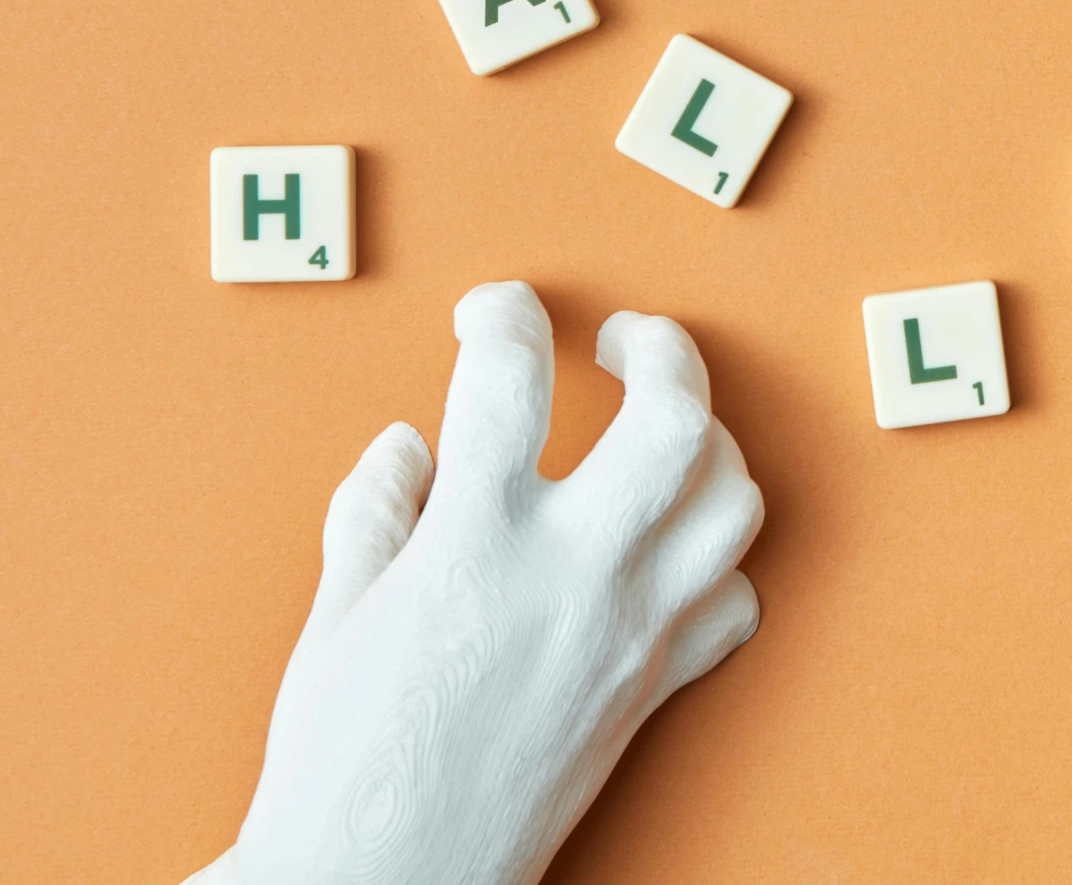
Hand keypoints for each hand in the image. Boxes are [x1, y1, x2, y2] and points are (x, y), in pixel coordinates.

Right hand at [187, 282, 764, 884]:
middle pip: (673, 418)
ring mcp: (629, 630)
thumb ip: (378, 512)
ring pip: (733, 500)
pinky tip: (674, 548)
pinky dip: (719, 562)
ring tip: (668, 429)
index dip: (505, 316)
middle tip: (624, 340)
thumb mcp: (338, 618)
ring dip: (711, 444)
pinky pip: (733, 603)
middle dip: (660, 349)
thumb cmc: (345, 760)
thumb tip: (411, 445)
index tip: (495, 311)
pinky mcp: (656, 687)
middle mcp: (571, 575)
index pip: (509, 379)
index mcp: (475, 545)